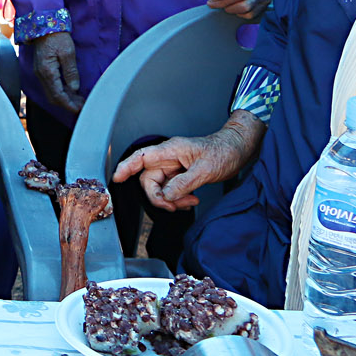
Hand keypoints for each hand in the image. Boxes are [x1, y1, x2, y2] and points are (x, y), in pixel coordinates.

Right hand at [30, 30, 83, 115]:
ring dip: (64, 98)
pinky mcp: (42, 69)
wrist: (44, 24)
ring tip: (78, 99)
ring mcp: (40, 72)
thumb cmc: (56, 36)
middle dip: (67, 104)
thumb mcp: (68, 52)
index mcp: (47, 71)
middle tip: (81, 105)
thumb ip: (71, 72)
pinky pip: (50, 85)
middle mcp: (41, 74)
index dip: (68, 104)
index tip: (79, 108)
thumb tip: (74, 88)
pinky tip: (70, 90)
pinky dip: (60, 91)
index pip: (58, 95)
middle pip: (53, 97)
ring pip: (51, 92)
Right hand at [112, 111, 264, 210]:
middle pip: (149, 179)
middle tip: (174, 206)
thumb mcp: (205, 169)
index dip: (126, 167)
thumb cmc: (223, 151)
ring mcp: (174, 166)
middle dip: (159, 196)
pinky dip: (178, 199)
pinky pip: (171, 189)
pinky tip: (190, 200)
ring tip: (190, 202)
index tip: (117, 178)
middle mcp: (169, 158)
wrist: (238, 149)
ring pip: (160, 187)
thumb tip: (167, 196)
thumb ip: (184, 183)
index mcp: (171, 150)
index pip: (141, 157)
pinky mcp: (181, 174)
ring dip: (171, 200)